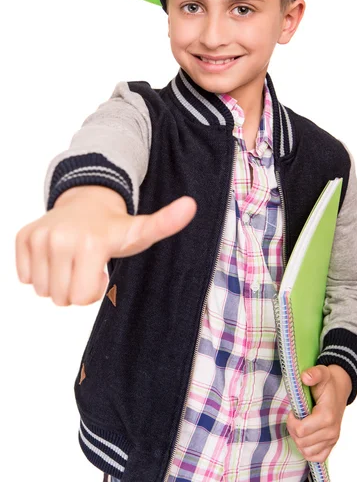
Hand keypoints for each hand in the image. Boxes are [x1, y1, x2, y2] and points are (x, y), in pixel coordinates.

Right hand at [15, 186, 196, 306]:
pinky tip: (55, 254)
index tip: (101, 268)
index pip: (82, 299)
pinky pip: (24, 276)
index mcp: (91, 245)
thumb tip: (192, 205)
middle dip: (75, 287)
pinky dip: (38, 271)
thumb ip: (167, 222)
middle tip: (86, 263)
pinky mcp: (23, 237)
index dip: (94, 289)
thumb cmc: (115, 226)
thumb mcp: (142, 230)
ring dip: (57, 281)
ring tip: (72, 257)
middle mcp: (59, 240)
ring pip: (42, 290)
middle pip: (61, 298)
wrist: (87, 200)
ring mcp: (38, 238)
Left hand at [286, 364, 350, 462]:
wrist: (339, 389)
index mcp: (327, 416)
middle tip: (295, 417)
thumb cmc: (327, 383)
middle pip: (301, 442)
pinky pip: (316, 457)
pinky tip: (306, 436)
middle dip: (293, 429)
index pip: (301, 430)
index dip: (291, 421)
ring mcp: (332, 440)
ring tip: (300, 426)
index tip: (293, 411)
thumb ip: (314, 373)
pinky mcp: (332, 445)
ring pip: (306, 451)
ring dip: (299, 440)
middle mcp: (331, 431)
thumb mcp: (321, 373)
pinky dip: (307, 450)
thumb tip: (305, 377)